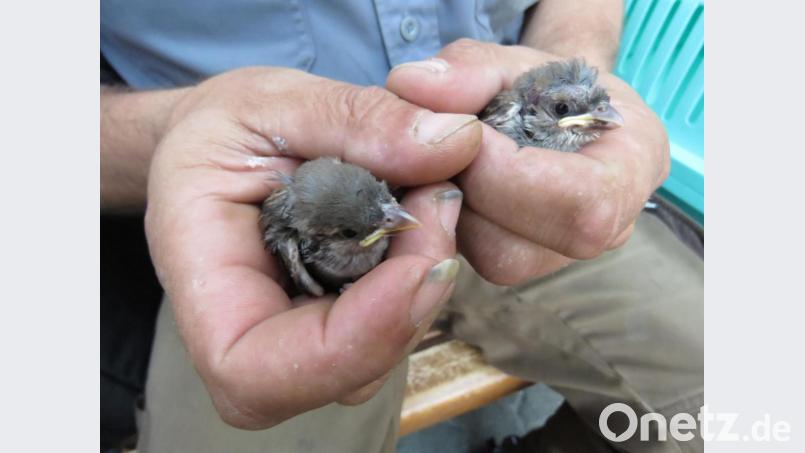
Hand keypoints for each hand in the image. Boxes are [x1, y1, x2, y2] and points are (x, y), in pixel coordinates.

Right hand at [144, 67, 478, 427]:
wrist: (224, 148)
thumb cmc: (227, 129)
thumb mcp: (274, 102)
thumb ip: (356, 119)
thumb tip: (453, 142)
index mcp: (203, 287)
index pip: (256, 372)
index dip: (349, 345)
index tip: (416, 269)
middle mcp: (249, 338)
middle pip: (337, 373)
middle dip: (409, 302)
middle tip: (441, 200)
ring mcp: (301, 340)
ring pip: (380, 355)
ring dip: (425, 286)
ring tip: (432, 196)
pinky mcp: (343, 324)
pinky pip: (396, 325)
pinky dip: (425, 274)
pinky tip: (427, 217)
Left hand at [387, 39, 669, 284]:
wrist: (553, 111)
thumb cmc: (543, 84)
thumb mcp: (510, 60)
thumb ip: (468, 67)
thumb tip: (412, 87)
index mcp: (634, 165)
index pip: (581, 204)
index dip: (508, 174)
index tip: (467, 132)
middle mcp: (610, 227)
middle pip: (526, 247)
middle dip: (471, 192)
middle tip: (448, 144)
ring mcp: (565, 254)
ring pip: (492, 259)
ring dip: (455, 208)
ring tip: (453, 160)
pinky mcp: (522, 263)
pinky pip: (476, 258)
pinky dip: (450, 220)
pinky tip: (452, 182)